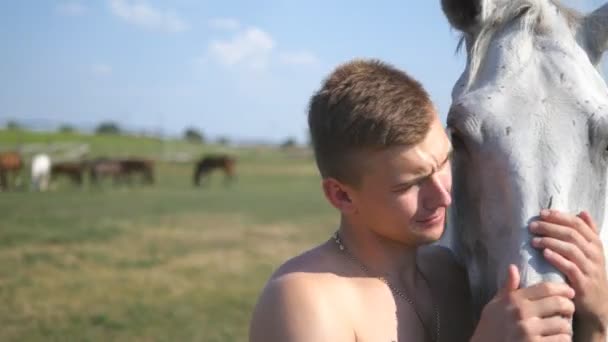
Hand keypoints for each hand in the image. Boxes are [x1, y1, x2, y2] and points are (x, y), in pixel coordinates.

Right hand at [471, 265, 574, 341]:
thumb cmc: (489, 326)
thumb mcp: (495, 304)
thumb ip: (507, 288)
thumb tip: (513, 267)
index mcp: (514, 299)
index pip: (545, 288)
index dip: (562, 288)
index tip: (569, 291)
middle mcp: (522, 313)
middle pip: (558, 303)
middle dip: (569, 306)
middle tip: (570, 309)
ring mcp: (528, 331)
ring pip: (562, 324)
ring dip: (566, 326)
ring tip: (563, 327)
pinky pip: (560, 340)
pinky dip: (562, 340)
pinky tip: (558, 338)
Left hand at [530, 210, 607, 331]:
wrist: (599, 304)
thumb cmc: (589, 273)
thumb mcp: (591, 252)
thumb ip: (588, 232)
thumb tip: (582, 212)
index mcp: (595, 244)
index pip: (578, 224)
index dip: (559, 216)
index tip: (542, 213)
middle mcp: (594, 254)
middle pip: (572, 234)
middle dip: (550, 227)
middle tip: (532, 226)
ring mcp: (590, 268)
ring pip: (571, 249)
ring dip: (550, 242)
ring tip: (533, 240)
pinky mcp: (584, 283)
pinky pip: (570, 267)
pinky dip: (557, 259)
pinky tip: (544, 254)